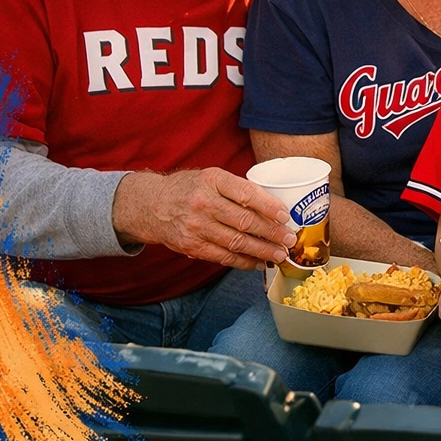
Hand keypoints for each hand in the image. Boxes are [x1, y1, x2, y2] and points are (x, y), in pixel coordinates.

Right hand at [112, 167, 295, 268]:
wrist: (151, 205)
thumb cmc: (189, 188)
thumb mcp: (211, 177)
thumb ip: (238, 188)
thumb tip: (274, 206)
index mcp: (212, 180)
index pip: (246, 194)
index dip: (269, 207)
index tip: (286, 216)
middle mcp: (203, 203)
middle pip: (244, 221)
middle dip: (272, 233)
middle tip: (290, 239)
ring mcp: (196, 226)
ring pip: (236, 242)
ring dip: (262, 251)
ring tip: (280, 254)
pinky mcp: (191, 246)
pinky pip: (223, 256)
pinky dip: (244, 261)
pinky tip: (259, 263)